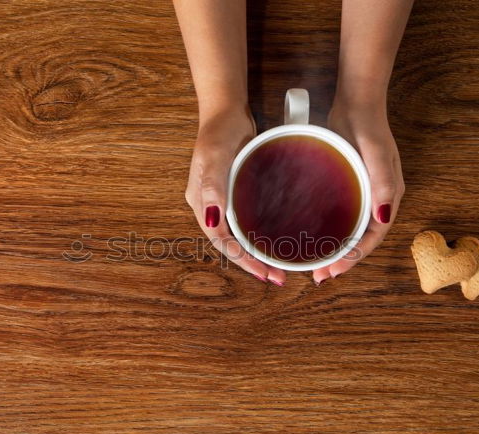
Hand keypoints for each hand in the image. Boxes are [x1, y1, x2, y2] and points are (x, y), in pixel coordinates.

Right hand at [185, 107, 286, 285]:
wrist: (226, 110)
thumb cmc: (219, 130)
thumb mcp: (215, 154)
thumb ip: (212, 184)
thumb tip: (212, 218)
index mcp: (201, 202)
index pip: (220, 240)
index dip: (241, 259)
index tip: (263, 271)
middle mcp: (210, 205)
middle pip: (229, 244)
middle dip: (250, 263)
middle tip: (276, 277)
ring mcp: (222, 200)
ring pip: (238, 235)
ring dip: (256, 252)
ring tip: (278, 266)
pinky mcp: (235, 192)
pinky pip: (246, 221)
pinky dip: (259, 234)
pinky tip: (276, 240)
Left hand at [312, 98, 404, 283]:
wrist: (357, 102)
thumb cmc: (368, 127)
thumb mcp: (375, 153)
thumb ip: (382, 183)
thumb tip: (384, 218)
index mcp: (389, 197)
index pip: (373, 237)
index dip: (355, 257)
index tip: (333, 271)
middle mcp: (378, 199)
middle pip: (361, 238)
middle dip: (343, 259)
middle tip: (319, 275)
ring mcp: (363, 192)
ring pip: (350, 228)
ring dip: (335, 247)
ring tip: (313, 262)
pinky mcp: (348, 184)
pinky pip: (340, 213)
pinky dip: (328, 228)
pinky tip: (310, 233)